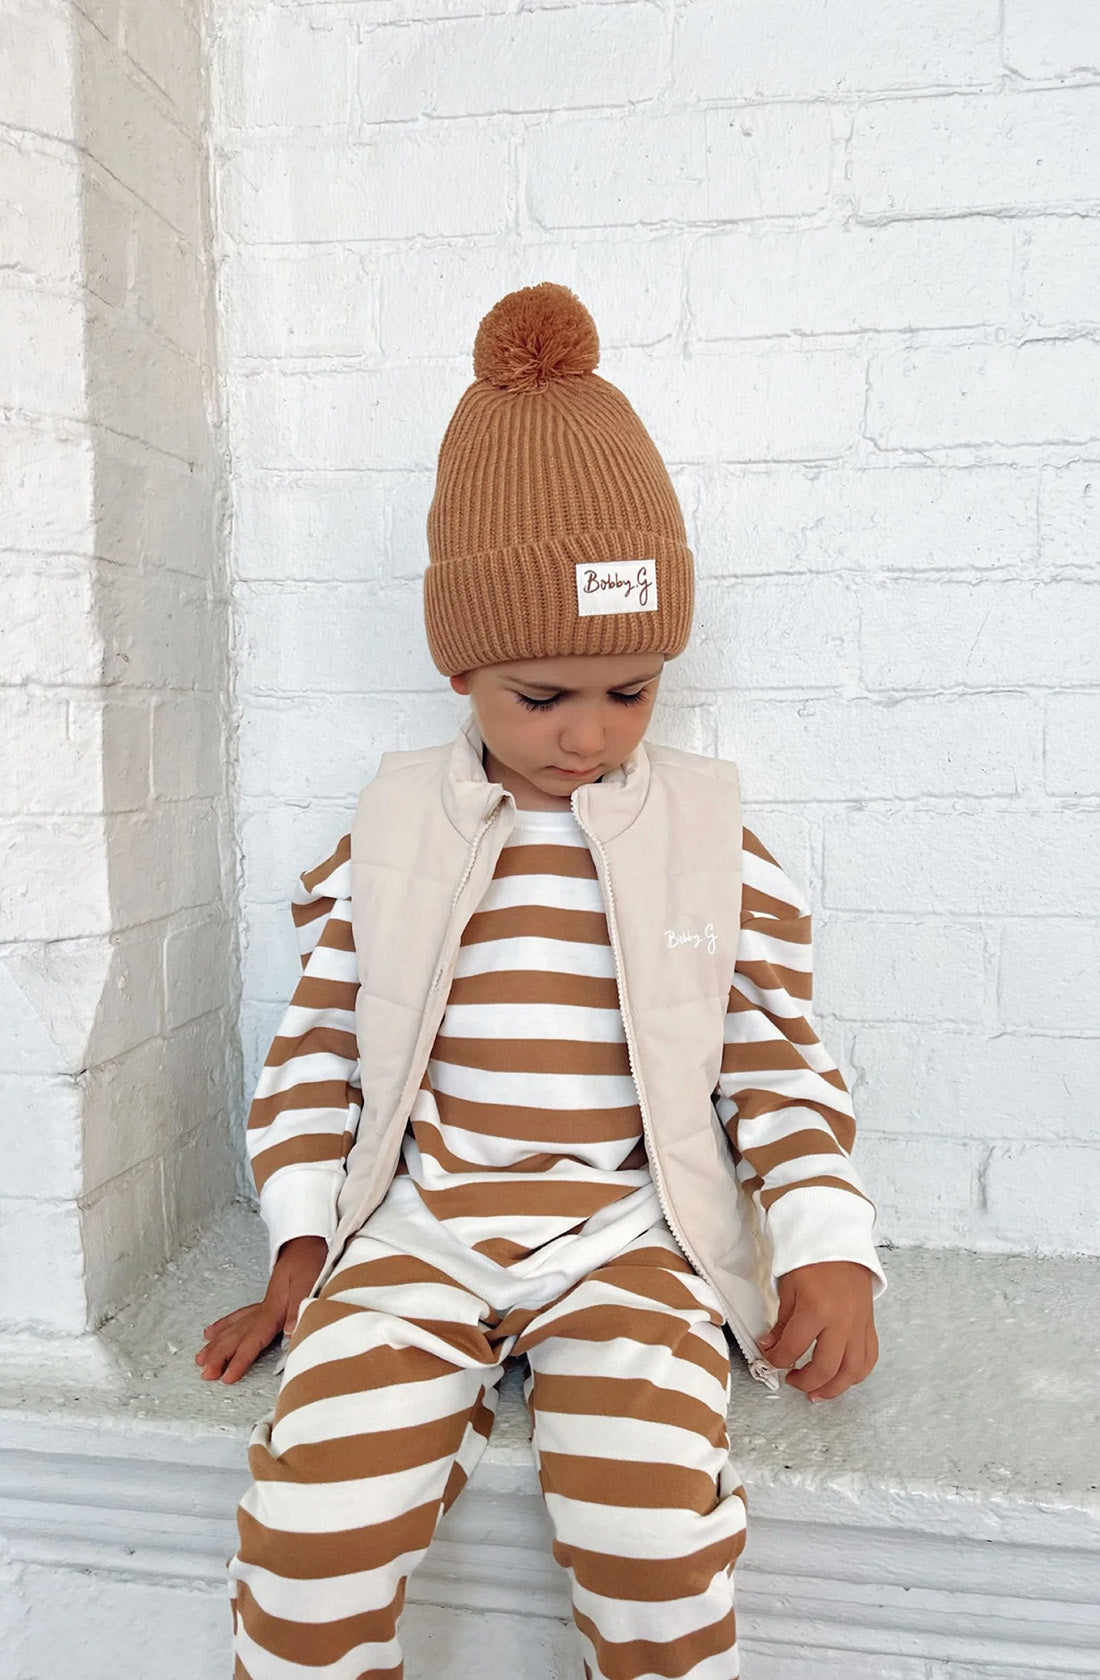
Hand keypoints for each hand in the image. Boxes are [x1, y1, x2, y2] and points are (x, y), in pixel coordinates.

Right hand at [194, 1234, 328, 1383]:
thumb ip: (298, 1308)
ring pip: (235, 1326)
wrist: (306, 1243)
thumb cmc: (309, 1261)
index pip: (254, 1339)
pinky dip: (226, 1324)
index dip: (240, 1358)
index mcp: (274, 1308)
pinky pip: (240, 1316)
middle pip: (238, 1335)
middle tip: (205, 1373)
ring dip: (218, 1343)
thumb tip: (288, 1334)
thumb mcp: (310, 1282)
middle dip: (220, 1355)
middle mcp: (264, 1308)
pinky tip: (212, 1332)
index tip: (227, 1376)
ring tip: (201, 1357)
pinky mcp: (267, 1302)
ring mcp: (263, 1305)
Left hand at [755, 1260, 877, 1402]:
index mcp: (817, 1310)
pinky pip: (869, 1358)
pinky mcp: (870, 1325)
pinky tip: (842, 1378)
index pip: (794, 1349)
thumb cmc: (810, 1261)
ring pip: (853, 1371)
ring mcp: (859, 1325)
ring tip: (817, 1394)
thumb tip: (770, 1348)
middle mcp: (842, 1322)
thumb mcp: (788, 1290)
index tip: (770, 1358)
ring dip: (834, 1388)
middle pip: (826, 1368)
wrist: (838, 1241)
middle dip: (806, 1382)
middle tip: (792, 1382)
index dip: (777, 1360)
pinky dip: (856, 1374)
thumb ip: (782, 1324)